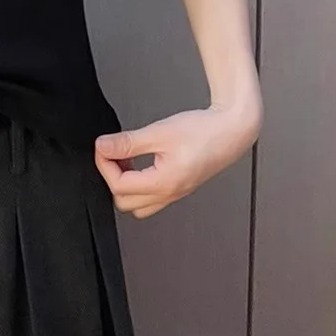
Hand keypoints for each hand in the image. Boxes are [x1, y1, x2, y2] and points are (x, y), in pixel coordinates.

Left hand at [93, 103, 261, 219]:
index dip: (104, 164)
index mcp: (164, 183)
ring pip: (138, 205)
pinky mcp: (179, 187)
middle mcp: (170, 194)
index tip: (103, 145)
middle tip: (113, 153)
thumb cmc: (203, 131)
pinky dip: (139, 184)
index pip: (119, 185)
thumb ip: (128, 142)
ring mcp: (175, 193)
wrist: (232, 130)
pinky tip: (140, 161)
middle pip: (125, 202)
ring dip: (126, 184)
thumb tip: (102, 146)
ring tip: (126, 158)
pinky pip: (152, 197)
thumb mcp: (159, 132)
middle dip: (112, 177)